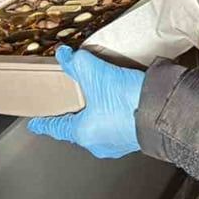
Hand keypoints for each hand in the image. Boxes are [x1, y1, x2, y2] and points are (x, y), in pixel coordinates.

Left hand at [27, 46, 143, 158]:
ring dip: (96, 113)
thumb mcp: (95, 74)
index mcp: (83, 133)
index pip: (57, 128)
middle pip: (78, 127)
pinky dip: (113, 113)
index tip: (36, 124)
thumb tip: (66, 56)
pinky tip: (118, 100)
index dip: (45, 123)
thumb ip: (76, 63)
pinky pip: (117, 125)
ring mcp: (119, 141)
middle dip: (74, 114)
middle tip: (69, 103)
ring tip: (96, 97)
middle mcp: (100, 142)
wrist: (162, 109)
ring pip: (99, 126)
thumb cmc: (128, 101)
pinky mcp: (135, 135)